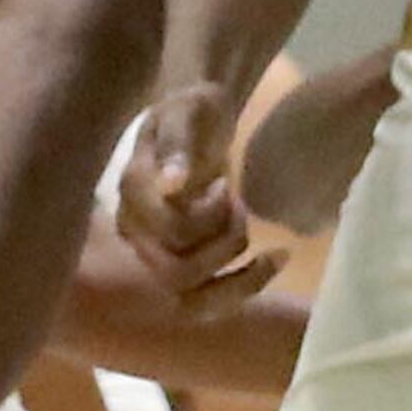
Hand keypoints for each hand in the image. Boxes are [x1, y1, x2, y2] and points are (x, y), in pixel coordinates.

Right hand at [114, 82, 282, 317]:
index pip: (168, 230)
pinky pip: (209, 300)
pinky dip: (249, 283)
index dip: (205, 214)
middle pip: (175, 272)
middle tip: (236, 203)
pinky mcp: (177, 263)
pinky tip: (279, 256)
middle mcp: (133, 230)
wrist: (199, 119)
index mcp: (132, 192)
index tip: (222, 184)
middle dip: (220, 243)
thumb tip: (170, 185)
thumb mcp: (186, 111)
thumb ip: (178, 144)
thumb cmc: (192, 110)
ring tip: (244, 217)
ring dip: (231, 259)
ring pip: (192, 296)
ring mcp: (152, 252)